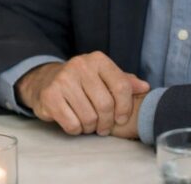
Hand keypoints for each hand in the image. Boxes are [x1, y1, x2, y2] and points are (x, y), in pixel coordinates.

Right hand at [15, 51, 149, 135]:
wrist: (45, 81)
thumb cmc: (81, 82)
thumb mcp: (103, 77)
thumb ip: (125, 82)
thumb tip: (145, 87)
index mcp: (97, 60)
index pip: (122, 87)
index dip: (125, 108)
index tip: (121, 118)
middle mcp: (80, 66)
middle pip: (106, 105)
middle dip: (106, 122)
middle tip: (103, 126)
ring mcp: (63, 80)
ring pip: (89, 117)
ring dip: (90, 127)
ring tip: (88, 123)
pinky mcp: (49, 95)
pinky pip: (72, 124)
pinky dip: (76, 129)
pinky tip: (74, 122)